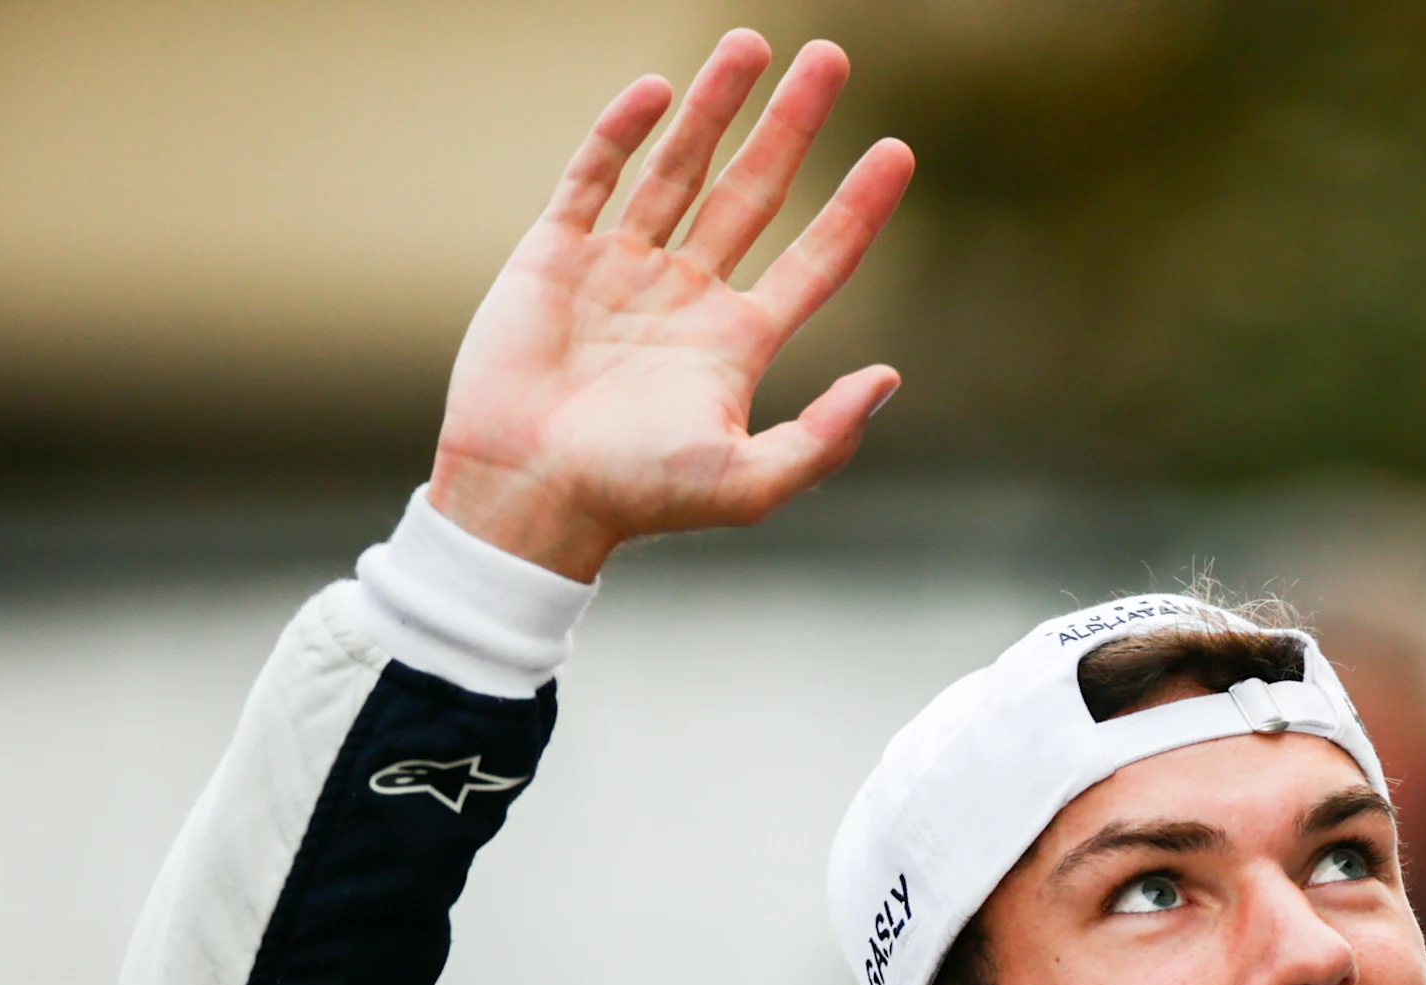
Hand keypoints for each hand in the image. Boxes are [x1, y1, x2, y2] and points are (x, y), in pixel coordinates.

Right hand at [427, 31, 914, 580]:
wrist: (528, 494)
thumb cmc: (638, 498)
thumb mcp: (752, 480)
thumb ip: (826, 436)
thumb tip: (889, 377)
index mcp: (737, 343)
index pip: (817, 258)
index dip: (858, 206)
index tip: (897, 150)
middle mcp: (687, 296)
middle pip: (755, 191)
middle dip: (792, 125)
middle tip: (831, 56)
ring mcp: (620, 268)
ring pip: (679, 168)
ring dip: (715, 105)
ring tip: (752, 42)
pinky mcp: (554, 254)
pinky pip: (594, 176)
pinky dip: (623, 131)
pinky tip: (659, 89)